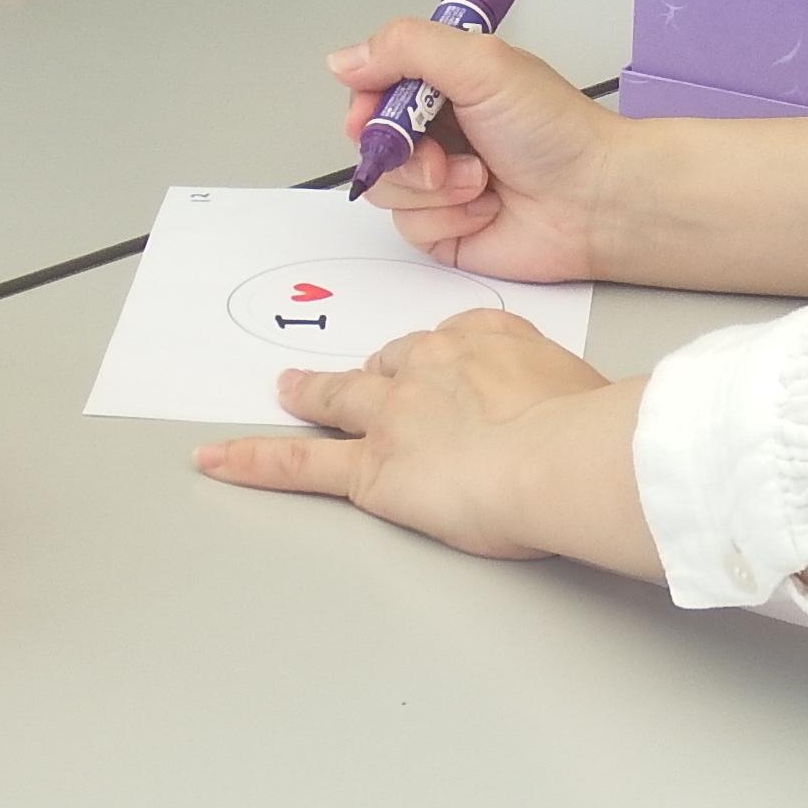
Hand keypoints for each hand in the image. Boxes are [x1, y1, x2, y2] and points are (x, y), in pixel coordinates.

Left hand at [195, 310, 611, 559]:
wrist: (561, 455)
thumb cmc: (589, 430)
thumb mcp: (587, 390)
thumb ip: (564, 397)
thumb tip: (581, 417)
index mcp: (487, 338)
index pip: (449, 344)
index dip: (440, 364)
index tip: (446, 375)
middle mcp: (431, 364)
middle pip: (388, 364)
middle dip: (370, 373)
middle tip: (355, 379)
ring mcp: (393, 414)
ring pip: (336, 400)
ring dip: (308, 397)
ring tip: (285, 395)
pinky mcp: (371, 469)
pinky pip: (298, 465)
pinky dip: (253, 461)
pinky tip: (218, 460)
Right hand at [330, 20, 619, 283]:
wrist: (595, 200)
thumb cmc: (554, 129)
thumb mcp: (481, 64)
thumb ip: (407, 48)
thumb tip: (344, 59)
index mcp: (445, 84)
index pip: (373, 87)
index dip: (366, 103)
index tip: (372, 114)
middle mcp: (438, 131)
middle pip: (370, 141)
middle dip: (402, 151)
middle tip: (439, 155)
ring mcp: (439, 182)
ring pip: (385, 187)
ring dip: (431, 186)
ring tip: (481, 180)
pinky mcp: (445, 228)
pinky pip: (409, 226)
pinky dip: (448, 217)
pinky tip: (486, 208)